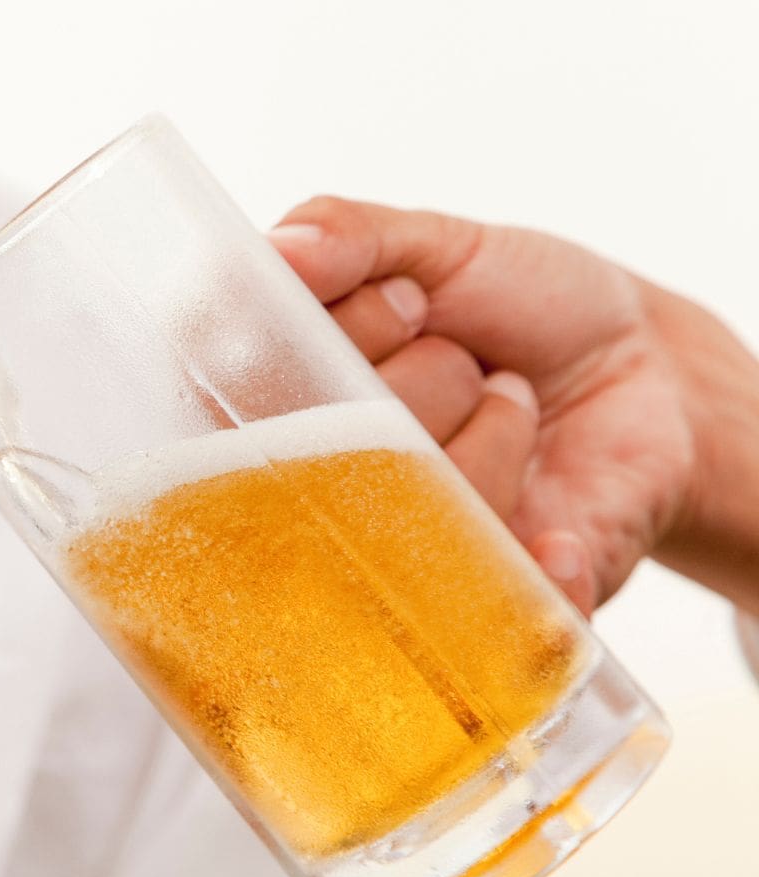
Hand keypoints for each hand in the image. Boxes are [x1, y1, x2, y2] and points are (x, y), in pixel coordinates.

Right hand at [269, 197, 758, 612]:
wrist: (647, 371)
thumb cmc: (517, 303)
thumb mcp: (437, 243)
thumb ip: (350, 235)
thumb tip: (280, 250)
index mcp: (286, 404)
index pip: (258, 392)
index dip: (349, 337)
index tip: (410, 302)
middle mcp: (322, 493)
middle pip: (337, 449)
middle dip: (428, 374)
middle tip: (463, 354)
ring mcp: (396, 559)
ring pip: (419, 507)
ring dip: (496, 431)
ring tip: (512, 406)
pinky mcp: (484, 612)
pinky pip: (486, 612)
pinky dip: (536, 570)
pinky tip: (554, 530)